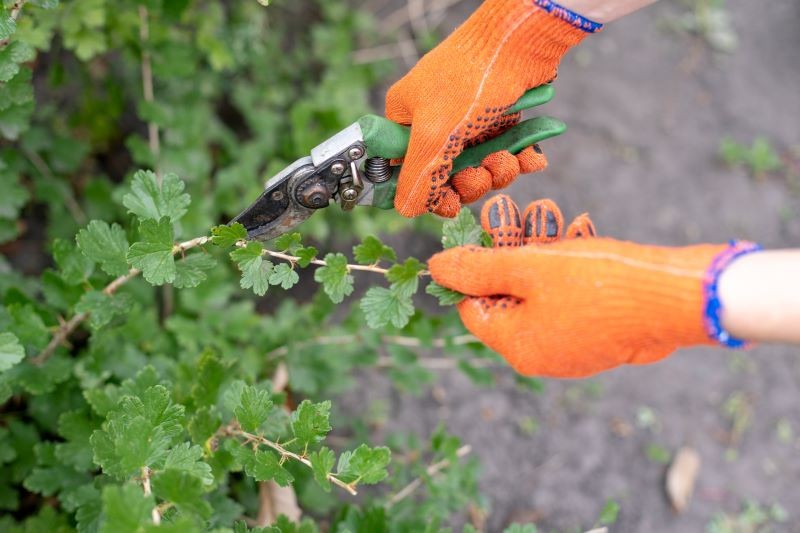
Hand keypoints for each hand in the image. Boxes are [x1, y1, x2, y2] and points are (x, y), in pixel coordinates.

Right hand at [386, 0, 595, 217]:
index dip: (431, 193)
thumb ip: (418, 176)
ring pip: (480, 167)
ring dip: (498, 171)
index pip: (410, 172)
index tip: (450, 203)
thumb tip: (403, 209)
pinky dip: (519, 158)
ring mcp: (469, 121)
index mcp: (407, 121)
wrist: (521, 41)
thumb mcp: (434, 134)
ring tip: (508, 159)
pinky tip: (530, 157)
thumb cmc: (469, 79)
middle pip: (449, 175)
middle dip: (471, 181)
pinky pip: (506, 151)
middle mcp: (435, 122)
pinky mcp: (499, 118)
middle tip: (483, 174)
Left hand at [429, 195, 747, 377]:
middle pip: (508, 300)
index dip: (472, 270)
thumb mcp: (529, 267)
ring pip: (540, 296)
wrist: (676, 299)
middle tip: (518, 218)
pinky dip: (568, 270)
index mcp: (517, 345)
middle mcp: (541, 356)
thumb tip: (437, 268)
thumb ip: (479, 268)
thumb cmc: (599, 284)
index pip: (472, 309)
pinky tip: (579, 236)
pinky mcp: (600, 338)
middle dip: (512, 255)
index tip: (483, 234)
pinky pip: (570, 301)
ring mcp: (573, 350)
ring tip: (554, 219)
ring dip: (542, 256)